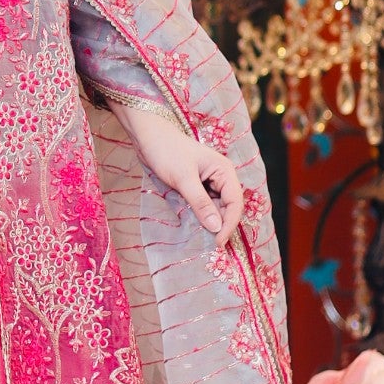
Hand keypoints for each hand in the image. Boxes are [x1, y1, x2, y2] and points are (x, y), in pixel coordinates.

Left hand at [117, 107, 243, 249]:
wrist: (148, 137)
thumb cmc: (166, 152)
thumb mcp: (183, 179)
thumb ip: (200, 203)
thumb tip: (216, 227)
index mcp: (224, 171)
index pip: (235, 203)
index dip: (229, 224)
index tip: (218, 242)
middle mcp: (221, 177)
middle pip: (228, 207)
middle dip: (221, 225)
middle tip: (211, 246)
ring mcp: (209, 182)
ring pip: (216, 208)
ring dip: (211, 222)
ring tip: (203, 240)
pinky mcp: (197, 186)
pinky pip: (205, 205)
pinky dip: (201, 216)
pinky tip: (195, 226)